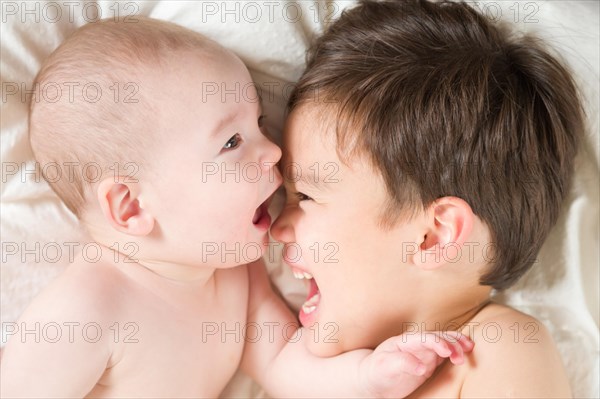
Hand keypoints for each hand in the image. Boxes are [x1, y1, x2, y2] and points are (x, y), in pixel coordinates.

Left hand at [359, 331, 473, 397]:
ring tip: (470, 349)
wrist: (372, 380)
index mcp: (405, 341)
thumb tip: (421, 367)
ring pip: (444, 343)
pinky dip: (456, 353)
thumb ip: (400, 363)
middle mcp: (416, 344)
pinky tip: (465, 355)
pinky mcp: (429, 361)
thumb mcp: (383, 367)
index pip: (424, 338)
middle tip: (463, 354)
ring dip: (457, 344)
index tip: (447, 353)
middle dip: (452, 342)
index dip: (437, 342)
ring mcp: (423, 352)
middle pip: (438, 337)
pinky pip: (445, 354)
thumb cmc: (376, 372)